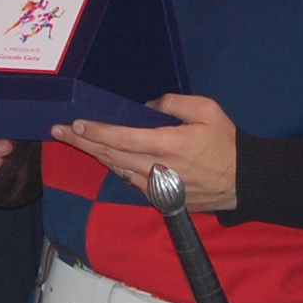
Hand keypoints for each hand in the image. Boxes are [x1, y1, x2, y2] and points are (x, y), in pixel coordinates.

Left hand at [51, 94, 236, 210]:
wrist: (244, 180)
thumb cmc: (226, 142)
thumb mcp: (208, 110)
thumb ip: (175, 103)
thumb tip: (148, 107)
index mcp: (171, 144)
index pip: (124, 138)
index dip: (98, 132)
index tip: (76, 124)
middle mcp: (160, 168)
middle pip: (112, 156)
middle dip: (83, 142)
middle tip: (58, 130)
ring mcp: (159, 188)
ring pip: (118, 170)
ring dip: (95, 155)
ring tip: (74, 141)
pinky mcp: (162, 199)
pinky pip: (131, 182)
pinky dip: (117, 168)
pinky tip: (105, 158)